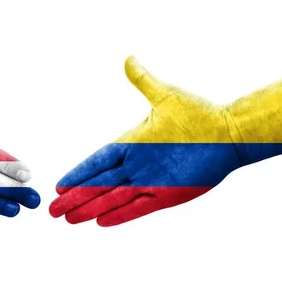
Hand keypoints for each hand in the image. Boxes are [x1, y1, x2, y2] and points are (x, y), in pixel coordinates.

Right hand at [50, 56, 244, 225]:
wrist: (229, 134)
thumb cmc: (199, 114)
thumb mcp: (166, 95)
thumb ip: (143, 81)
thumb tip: (128, 58)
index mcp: (132, 143)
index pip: (97, 161)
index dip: (78, 173)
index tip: (59, 184)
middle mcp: (137, 165)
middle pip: (98, 184)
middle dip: (74, 197)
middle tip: (52, 210)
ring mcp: (150, 182)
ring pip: (112, 199)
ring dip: (90, 209)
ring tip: (68, 220)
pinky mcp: (167, 195)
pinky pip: (137, 208)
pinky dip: (119, 215)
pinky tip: (100, 223)